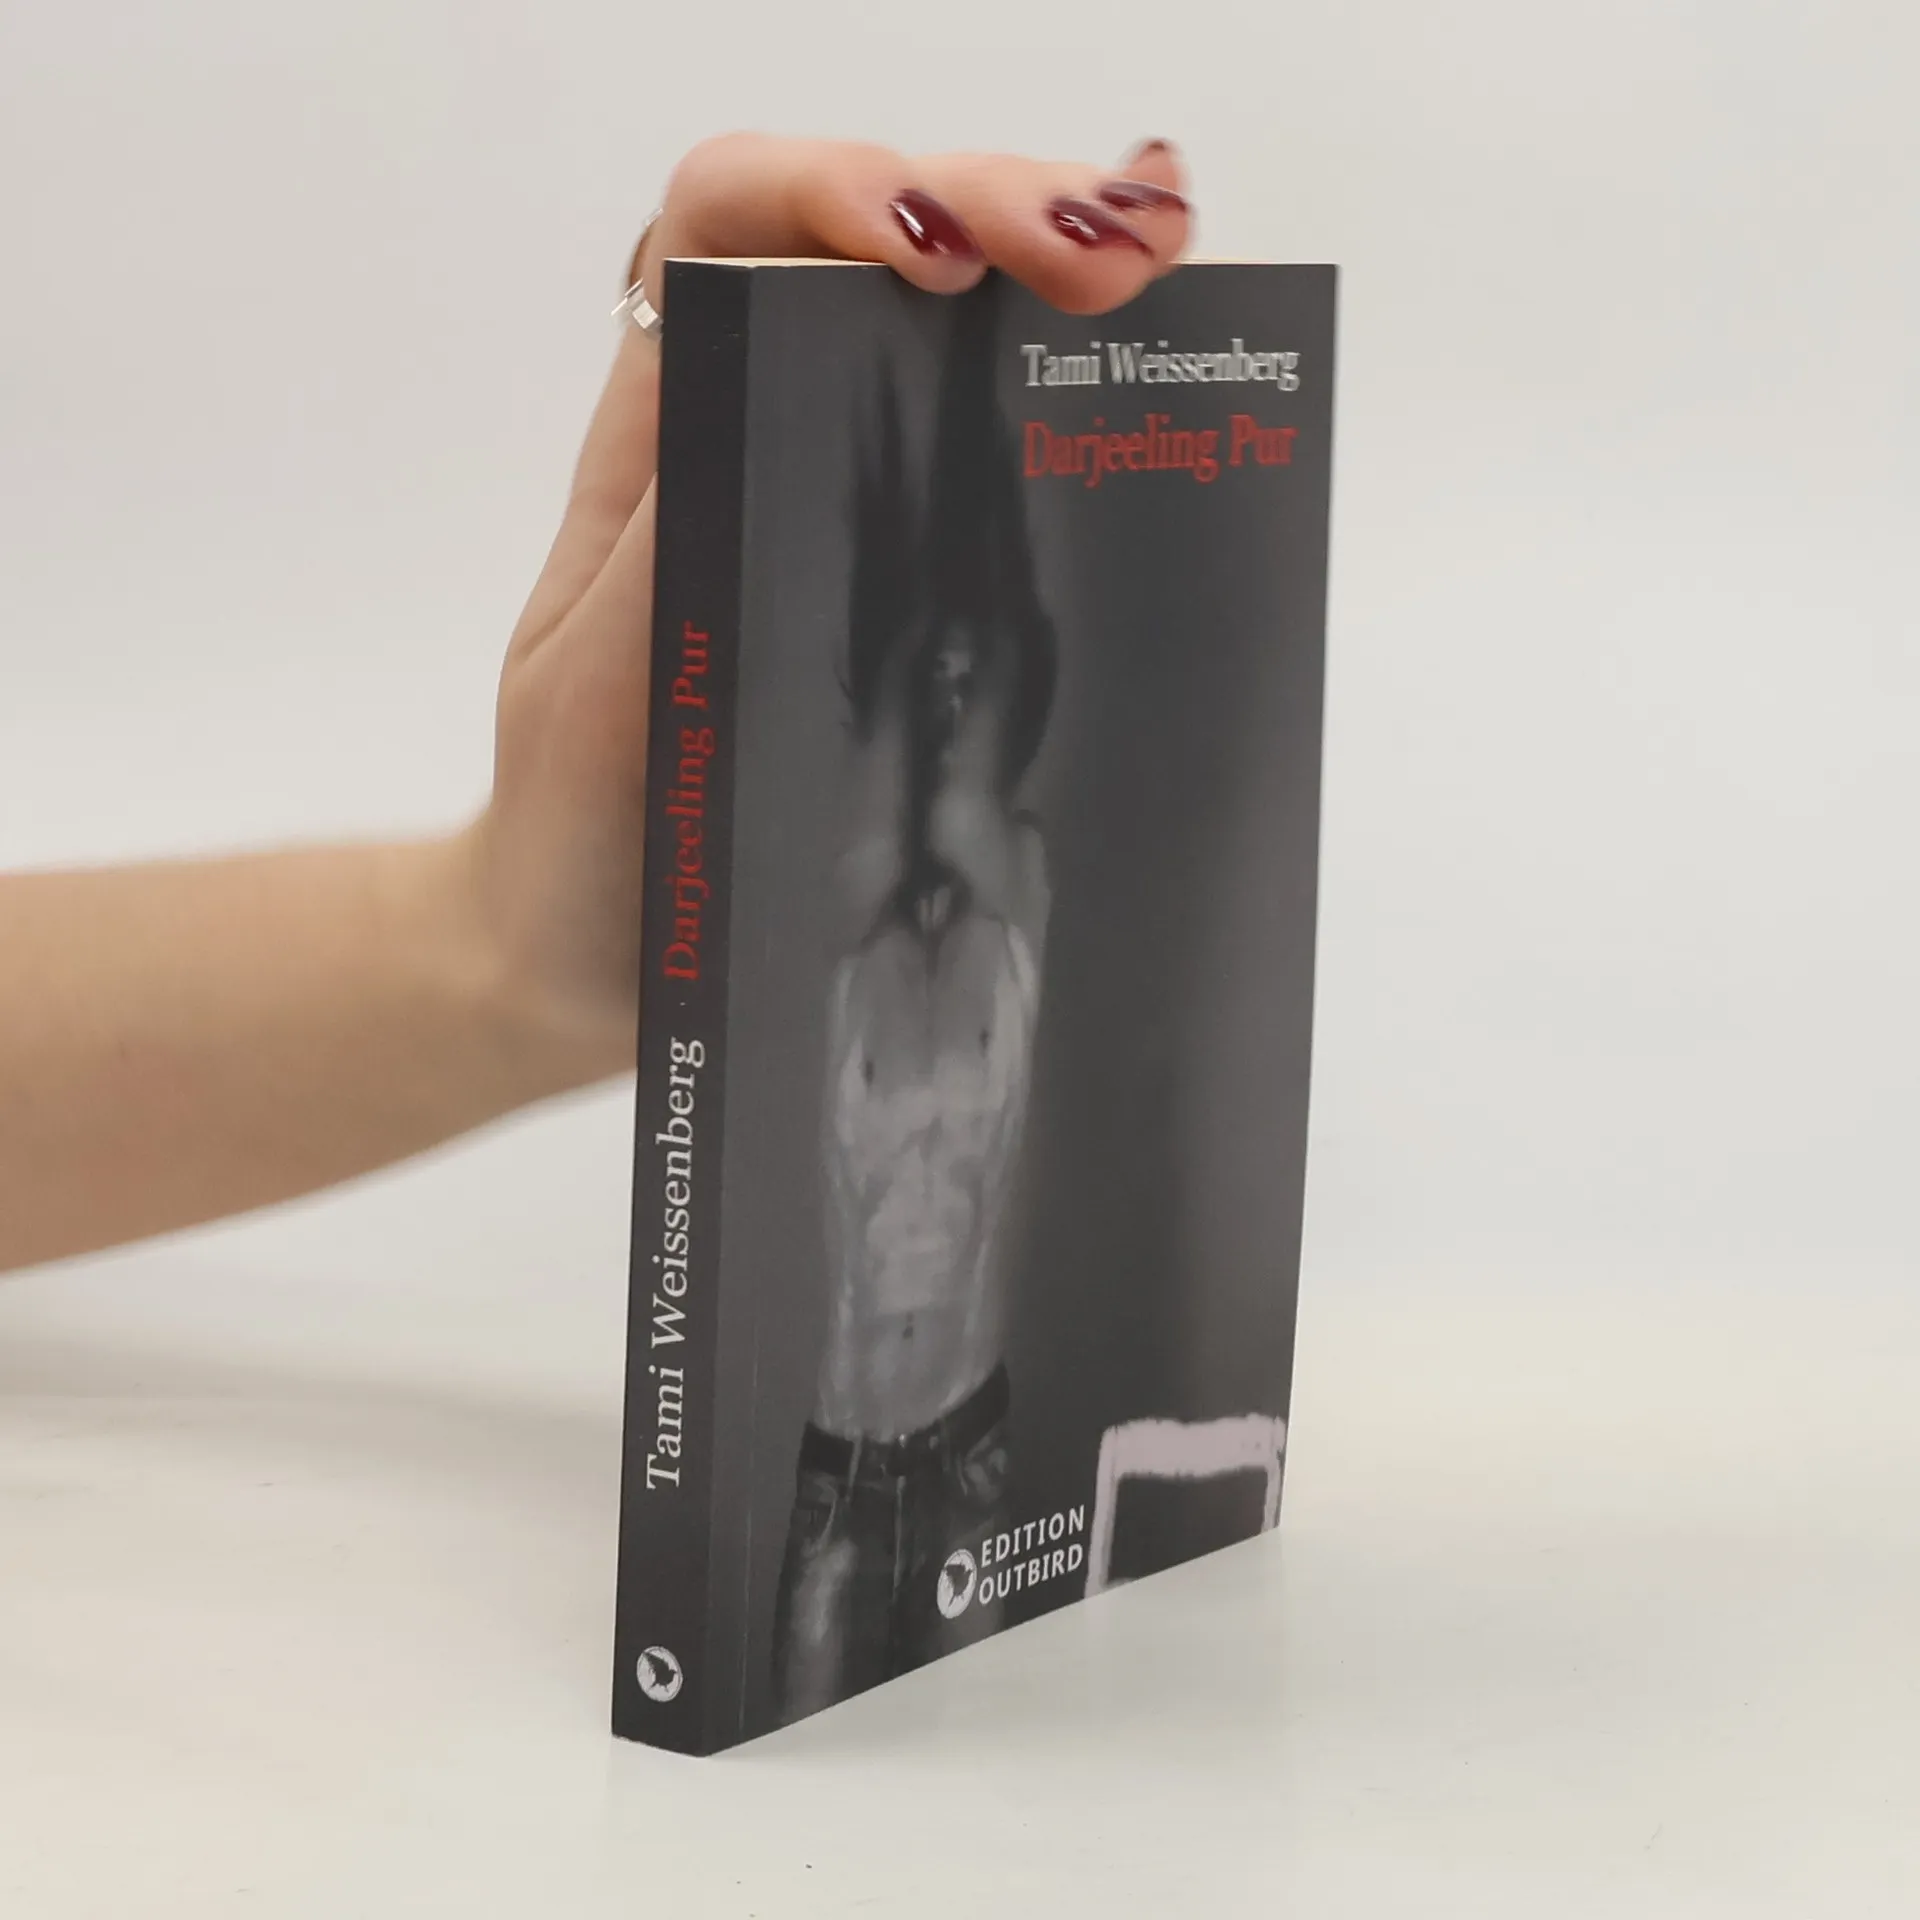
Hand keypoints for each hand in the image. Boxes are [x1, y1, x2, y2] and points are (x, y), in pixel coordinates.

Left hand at [462, 135, 1192, 1078]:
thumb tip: (771, 392)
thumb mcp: (597, 693)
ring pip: (960, 330)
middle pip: (877, 244)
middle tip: (1116, 252)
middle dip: (999, 209)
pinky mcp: (923, 589)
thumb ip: (665, 555)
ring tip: (1165, 266)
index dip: (831, 192)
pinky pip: (1004, 462)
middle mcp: (761, 439)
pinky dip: (1086, 396)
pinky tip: (1167, 379)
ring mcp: (850, 509)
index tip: (931, 252)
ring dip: (1063, 267)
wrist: (593, 957)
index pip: (727, 223)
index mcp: (663, 439)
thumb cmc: (578, 830)